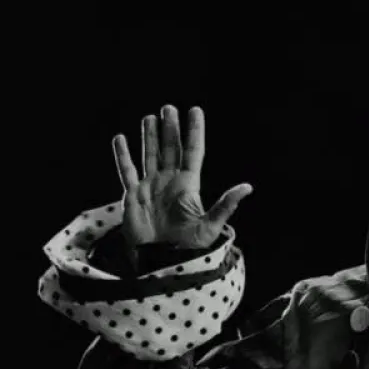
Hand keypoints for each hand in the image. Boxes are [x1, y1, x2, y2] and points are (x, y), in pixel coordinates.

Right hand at [112, 105, 252, 248]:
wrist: (163, 260)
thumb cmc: (189, 247)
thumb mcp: (211, 225)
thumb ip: (226, 204)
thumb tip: (247, 187)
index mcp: (189, 185)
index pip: (193, 151)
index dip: (194, 131)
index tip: (195, 110)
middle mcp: (170, 182)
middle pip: (170, 149)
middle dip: (170, 128)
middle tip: (169, 108)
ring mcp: (151, 186)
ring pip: (150, 155)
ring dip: (149, 136)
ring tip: (149, 117)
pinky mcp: (133, 195)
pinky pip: (126, 171)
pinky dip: (122, 155)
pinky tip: (120, 138)